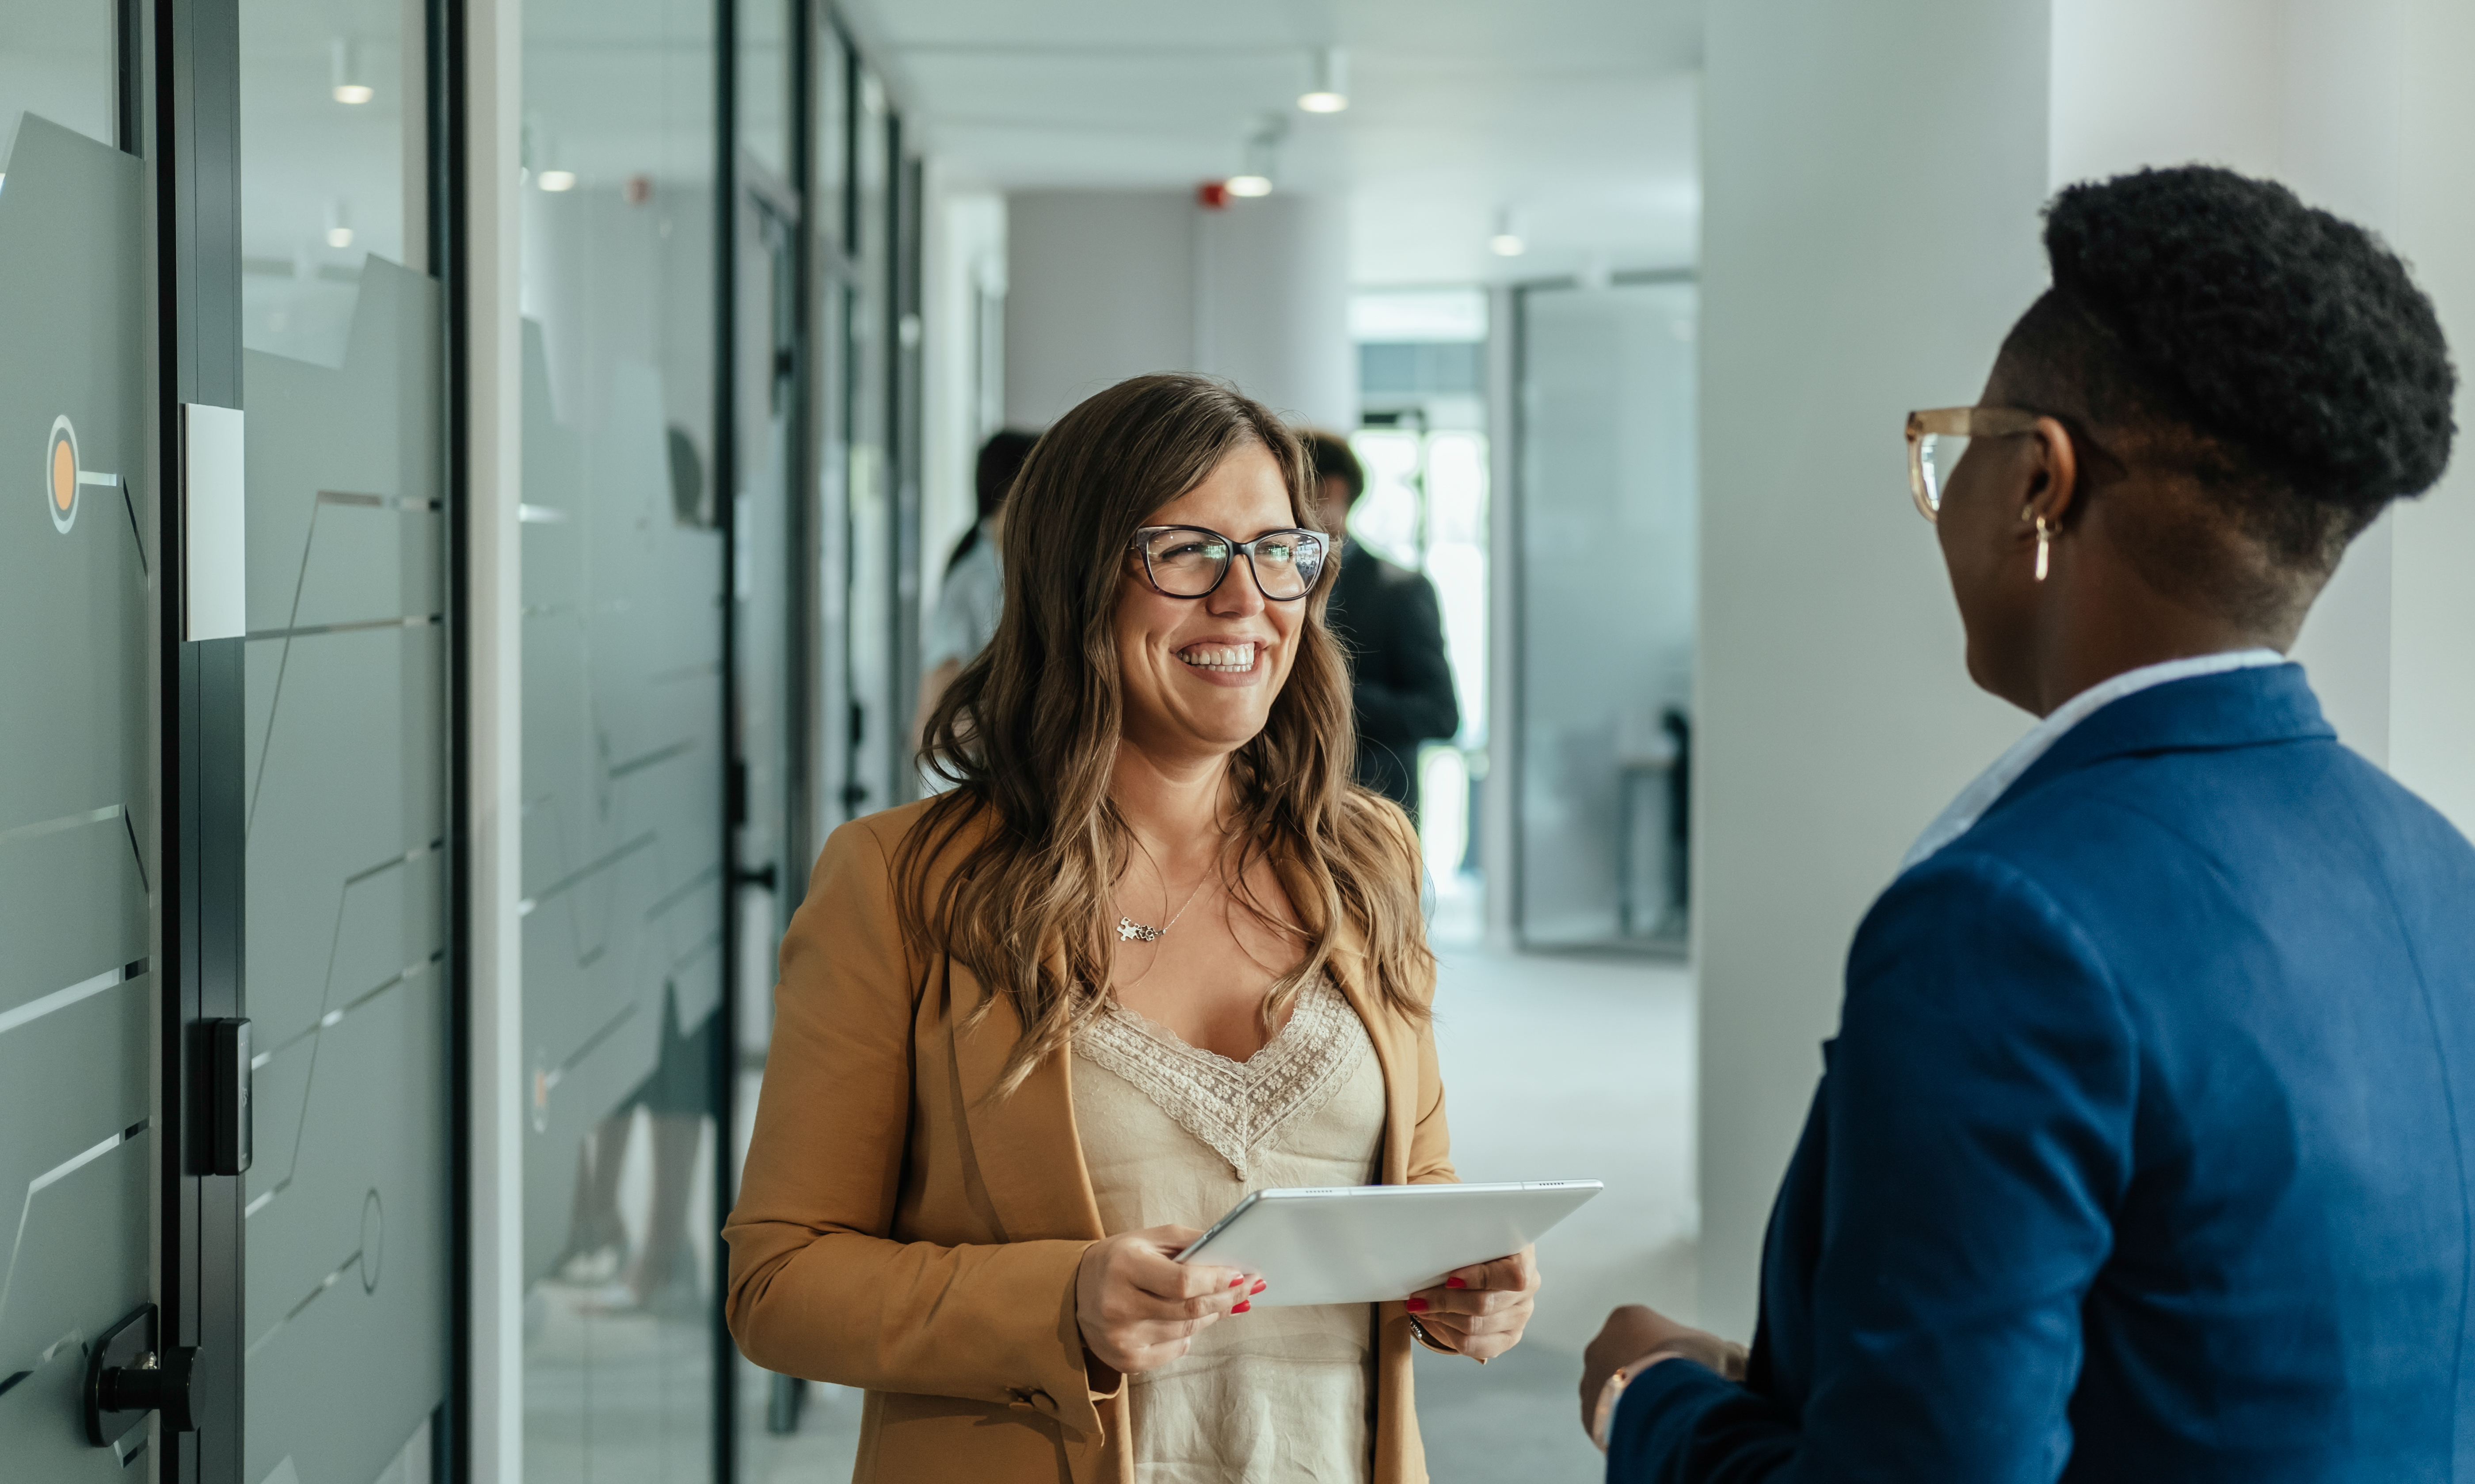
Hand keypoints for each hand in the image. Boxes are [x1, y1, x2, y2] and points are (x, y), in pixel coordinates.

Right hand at [1074, 1225, 1259, 1376]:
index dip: (1217, 1280)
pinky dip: (1187, 1334)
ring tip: (1221, 1301)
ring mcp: (1121, 1337)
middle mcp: (1119, 1305)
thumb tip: (1231, 1255)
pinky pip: (1174, 1350)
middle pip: (1189, 1310)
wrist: (1074, 1290)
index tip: (1241, 1274)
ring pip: (1186, 1331)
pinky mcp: (1125, 1360)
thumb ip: (1189, 1242)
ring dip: (1211, 1316)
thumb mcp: (1148, 1238)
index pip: (1182, 1282)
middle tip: (1248, 1289)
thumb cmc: (1120, 1260)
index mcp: (1125, 1266)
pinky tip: (1182, 1320)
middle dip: (1226, 1299)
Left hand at [1404, 1247, 1538, 1362]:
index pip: (1512, 1275)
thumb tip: (1432, 1254)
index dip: (1480, 1278)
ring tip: (1422, 1307)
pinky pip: (1474, 1346)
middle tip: (1418, 1297)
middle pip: (1484, 1305)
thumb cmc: (1476, 1251)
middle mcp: (1528, 1290)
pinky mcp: (1509, 1337)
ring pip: (1474, 1327)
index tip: (1450, 1278)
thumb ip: (1463, 1245)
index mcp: (1524, 1259)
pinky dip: (1449, 1334)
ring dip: (1442, 1317)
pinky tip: (1437, 1320)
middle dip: (1445, 1301)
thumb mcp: (1474, 1241)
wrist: (1486, 1268)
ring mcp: (1520, 1316)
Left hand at [1579, 1304, 1745, 1435]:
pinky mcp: (1588, 1413)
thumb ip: (1731, 1352)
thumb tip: (1741, 1357)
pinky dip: (1625, 1424)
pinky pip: (1608, 1419)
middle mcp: (1600, 1344)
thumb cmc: (1690, 1367)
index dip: (1674, 1355)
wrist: (1661, 1402)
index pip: (1650, 1334)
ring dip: (1634, 1399)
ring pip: (1615, 1390)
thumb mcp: (1722, 1352)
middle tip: (1677, 1395)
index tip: (1689, 1372)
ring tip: (1663, 1415)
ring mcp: (1590, 1379)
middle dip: (1650, 1375)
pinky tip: (1648, 1429)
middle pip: (1629, 1360)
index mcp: (1627, 1319)